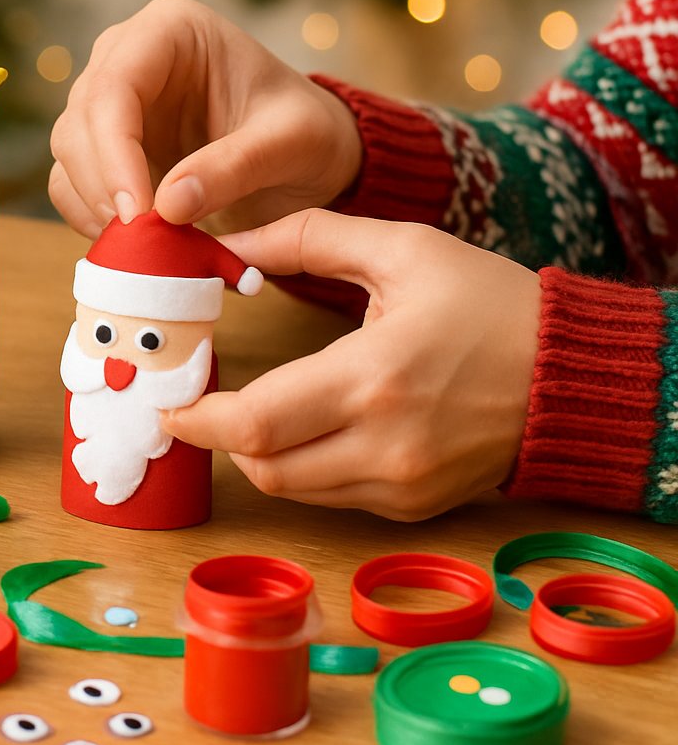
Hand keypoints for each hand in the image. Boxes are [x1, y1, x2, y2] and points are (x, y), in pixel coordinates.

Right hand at [49, 0, 362, 237]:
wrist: (305, 153)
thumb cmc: (305, 131)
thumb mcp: (290, 143)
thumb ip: (234, 168)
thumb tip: (167, 207)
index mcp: (171, 30)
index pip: (115, 85)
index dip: (115, 152)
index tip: (138, 213)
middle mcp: (125, 56)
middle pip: (81, 120)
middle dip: (102, 185)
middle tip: (139, 240)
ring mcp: (109, 101)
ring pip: (68, 152)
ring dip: (94, 204)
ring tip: (142, 245)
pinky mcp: (102, 144)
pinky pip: (71, 180)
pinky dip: (90, 216)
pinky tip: (131, 243)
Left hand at [164, 210, 540, 521]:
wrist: (576, 376)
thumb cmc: (490, 305)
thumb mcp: (403, 249)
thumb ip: (308, 237)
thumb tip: (227, 240)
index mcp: (377, 378)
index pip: (256, 423)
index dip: (198, 417)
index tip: (168, 398)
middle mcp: (386, 446)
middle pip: (262, 466)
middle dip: (219, 434)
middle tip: (199, 399)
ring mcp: (402, 486)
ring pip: (291, 488)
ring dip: (258, 452)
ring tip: (249, 408)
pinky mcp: (414, 507)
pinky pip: (330, 496)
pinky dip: (303, 467)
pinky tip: (306, 426)